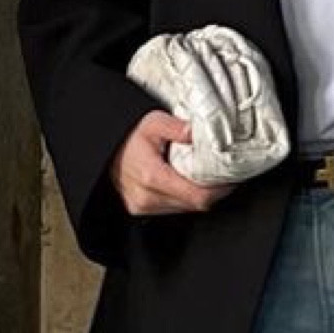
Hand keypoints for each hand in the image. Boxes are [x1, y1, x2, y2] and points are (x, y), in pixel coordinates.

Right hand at [112, 110, 233, 214]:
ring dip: (200, 197)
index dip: (219, 190)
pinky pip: (173, 209)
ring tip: (208, 179)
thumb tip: (198, 132)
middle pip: (195, 205)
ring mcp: (144, 207)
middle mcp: (147, 197)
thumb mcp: (150, 122)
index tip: (231, 179)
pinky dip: (185, 198)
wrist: (102, 150)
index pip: (198, 196)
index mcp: (152, 177)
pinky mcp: (142, 210)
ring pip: (185, 209)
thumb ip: (176, 127)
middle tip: (225, 177)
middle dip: (213, 192)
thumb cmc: (125, 136)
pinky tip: (188, 184)